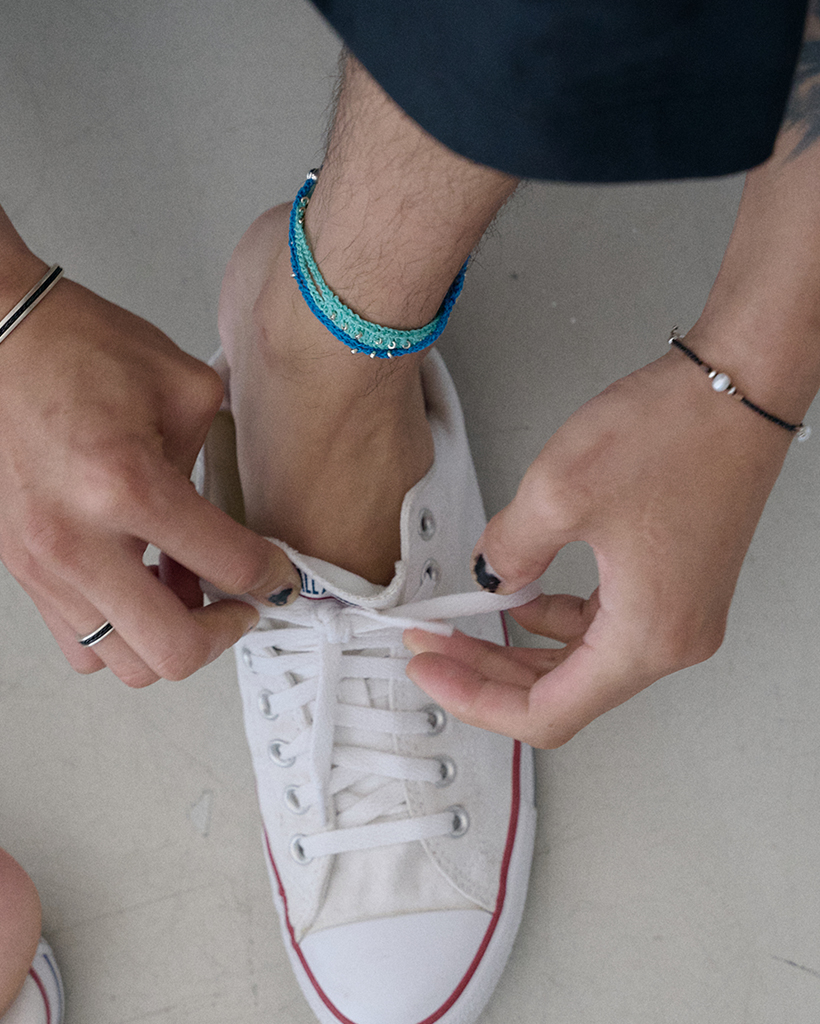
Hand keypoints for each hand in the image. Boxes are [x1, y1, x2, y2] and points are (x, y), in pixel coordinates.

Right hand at [0, 252, 299, 686]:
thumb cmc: (78, 348)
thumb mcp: (183, 390)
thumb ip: (215, 468)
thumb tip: (232, 529)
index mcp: (127, 485)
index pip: (228, 566)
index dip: (271, 577)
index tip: (279, 576)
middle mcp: (78, 540)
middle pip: (173, 651)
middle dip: (225, 633)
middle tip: (242, 604)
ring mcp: (42, 564)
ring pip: (124, 662)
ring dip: (170, 640)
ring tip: (189, 597)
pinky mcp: (22, 570)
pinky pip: (80, 643)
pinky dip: (123, 634)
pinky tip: (142, 589)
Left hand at [405, 347, 793, 746]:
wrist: (741, 383)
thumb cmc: (680, 432)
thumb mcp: (560, 492)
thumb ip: (509, 550)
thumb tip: (491, 576)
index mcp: (648, 636)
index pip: (547, 712)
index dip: (476, 699)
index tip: (431, 672)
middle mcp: (672, 637)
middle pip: (561, 690)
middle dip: (487, 671)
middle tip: (435, 646)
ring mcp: (678, 612)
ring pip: (579, 659)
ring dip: (516, 645)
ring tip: (465, 621)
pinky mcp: (674, 582)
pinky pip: (601, 624)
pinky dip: (552, 617)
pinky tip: (520, 596)